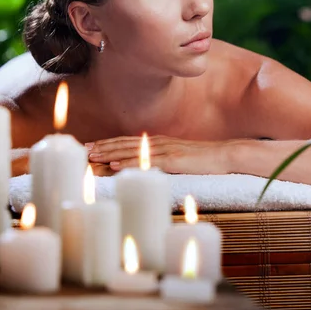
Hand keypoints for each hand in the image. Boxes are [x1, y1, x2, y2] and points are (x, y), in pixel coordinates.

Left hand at [86, 135, 231, 174]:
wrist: (227, 156)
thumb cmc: (205, 160)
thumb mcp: (180, 158)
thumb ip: (164, 160)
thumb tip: (148, 167)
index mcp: (160, 143)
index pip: (129, 142)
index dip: (109, 144)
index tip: (91, 147)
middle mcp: (159, 143)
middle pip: (126, 144)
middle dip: (104, 146)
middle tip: (84, 150)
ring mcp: (166, 150)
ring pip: (132, 151)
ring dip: (111, 153)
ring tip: (93, 156)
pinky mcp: (174, 160)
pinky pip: (148, 161)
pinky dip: (130, 162)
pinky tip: (116, 165)